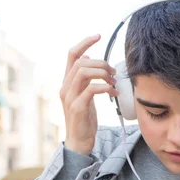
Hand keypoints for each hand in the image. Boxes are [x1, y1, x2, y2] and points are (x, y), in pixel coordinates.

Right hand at [60, 34, 118, 154]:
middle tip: (114, 73)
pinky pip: (91, 89)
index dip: (84, 42)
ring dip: (103, 73)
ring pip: (84, 72)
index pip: (72, 54)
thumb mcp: (85, 95)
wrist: (79, 142)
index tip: (99, 36)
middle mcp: (65, 87)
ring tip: (114, 82)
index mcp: (67, 82)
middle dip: (101, 63)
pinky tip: (114, 93)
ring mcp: (70, 97)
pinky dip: (105, 88)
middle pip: (81, 61)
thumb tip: (88, 57)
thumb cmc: (84, 119)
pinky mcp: (77, 107)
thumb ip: (85, 79)